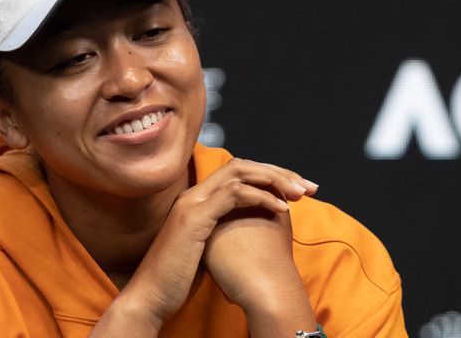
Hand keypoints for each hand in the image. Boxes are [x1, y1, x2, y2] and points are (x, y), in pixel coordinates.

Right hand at [90, 158, 311, 336]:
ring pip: (240, 173)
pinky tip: (281, 209)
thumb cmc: (178, 277)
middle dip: (279, 172)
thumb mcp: (206, 247)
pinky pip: (234, 194)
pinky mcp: (195, 218)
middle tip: (309, 186)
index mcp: (197, 199)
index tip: (297, 190)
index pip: (238, 172)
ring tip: (300, 195)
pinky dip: (261, 197)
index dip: (270, 176)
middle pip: (243, 165)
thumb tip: (249, 228)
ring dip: (275, 180)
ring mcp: (193, 203)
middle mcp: (194, 194)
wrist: (151, 296)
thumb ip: (223, 230)